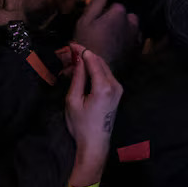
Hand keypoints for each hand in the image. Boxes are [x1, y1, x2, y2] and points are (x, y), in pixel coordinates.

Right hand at [63, 44, 122, 174]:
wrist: (95, 142)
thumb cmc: (81, 124)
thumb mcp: (73, 100)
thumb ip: (77, 77)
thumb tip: (78, 59)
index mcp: (104, 87)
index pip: (93, 61)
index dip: (82, 51)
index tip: (70, 44)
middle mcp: (115, 85)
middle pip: (100, 62)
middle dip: (85, 55)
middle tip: (69, 51)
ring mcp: (118, 88)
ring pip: (103, 67)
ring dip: (89, 62)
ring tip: (72, 61)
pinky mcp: (117, 91)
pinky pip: (106, 75)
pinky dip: (94, 70)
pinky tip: (82, 71)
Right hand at [73, 0, 138, 64]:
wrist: (96, 69)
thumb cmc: (87, 43)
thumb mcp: (85, 20)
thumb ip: (97, 2)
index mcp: (119, 12)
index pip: (115, 6)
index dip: (104, 14)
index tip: (96, 24)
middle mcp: (132, 23)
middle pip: (126, 16)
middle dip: (118, 21)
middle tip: (103, 32)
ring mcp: (136, 36)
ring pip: (131, 28)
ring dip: (124, 31)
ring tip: (109, 41)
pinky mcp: (137, 49)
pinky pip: (134, 41)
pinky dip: (127, 42)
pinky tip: (116, 48)